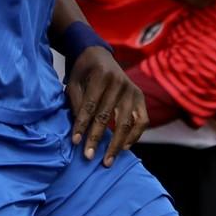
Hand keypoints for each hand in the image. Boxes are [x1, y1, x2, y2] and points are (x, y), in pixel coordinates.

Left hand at [66, 47, 148, 165]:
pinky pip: (141, 121)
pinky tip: (123, 148)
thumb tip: (79, 130)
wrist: (99, 54)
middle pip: (107, 116)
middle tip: (88, 156)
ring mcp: (133, 90)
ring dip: (116, 144)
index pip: (91, 105)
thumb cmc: (84, 71)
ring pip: (126, 122)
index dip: (82, 125)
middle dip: (96, 138)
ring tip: (107, 161)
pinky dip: (134, 136)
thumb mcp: (73, 81)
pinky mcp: (140, 97)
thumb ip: (77, 103)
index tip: (75, 142)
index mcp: (101, 75)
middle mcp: (120, 82)